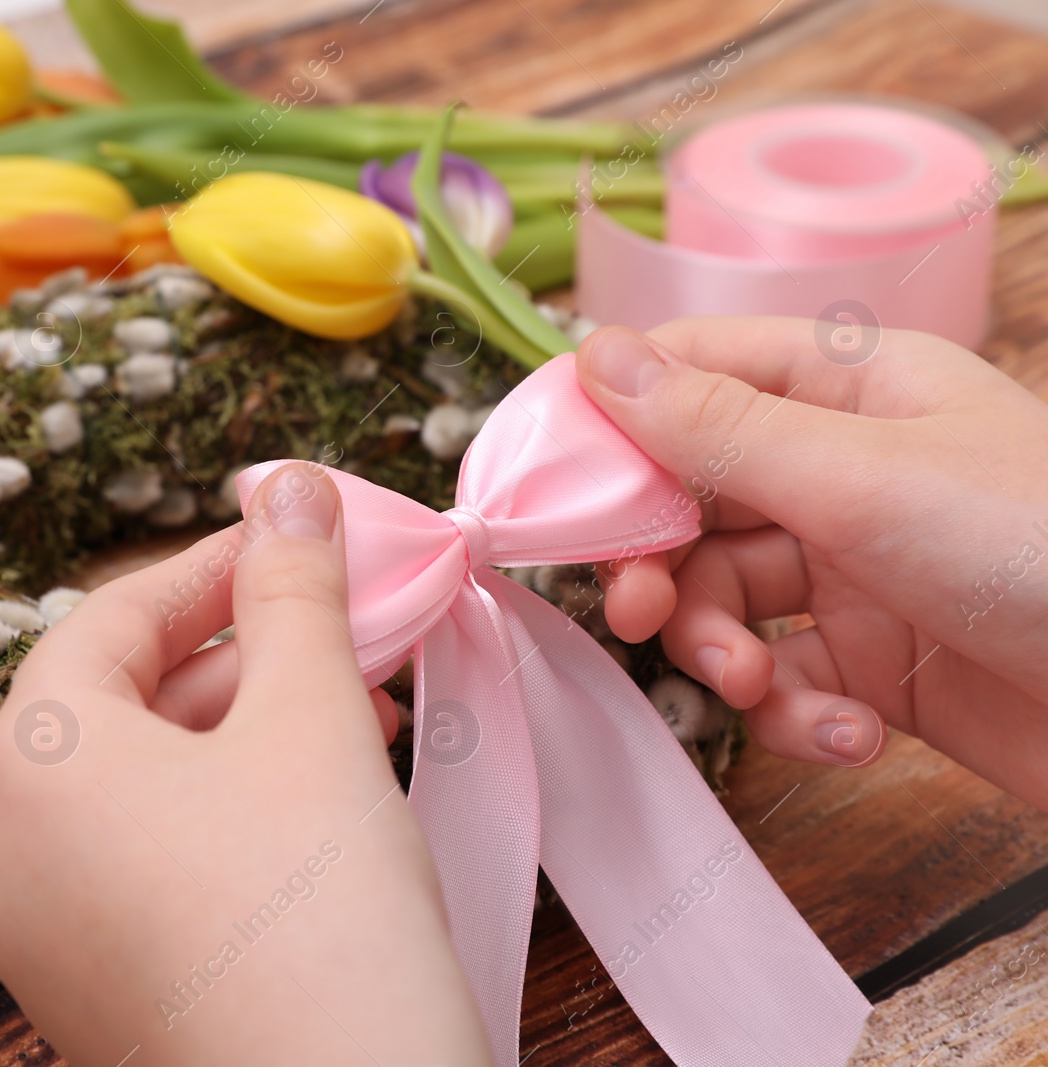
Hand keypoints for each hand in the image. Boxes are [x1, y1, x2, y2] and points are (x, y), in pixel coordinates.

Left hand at [0, 463, 493, 1064]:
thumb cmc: (317, 904)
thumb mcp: (310, 717)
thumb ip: (293, 589)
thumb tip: (292, 486)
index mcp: (25, 764)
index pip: (108, 620)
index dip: (214, 568)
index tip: (295, 539)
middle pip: (120, 707)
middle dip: (245, 660)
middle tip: (347, 638)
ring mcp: (33, 937)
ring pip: (135, 791)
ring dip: (244, 740)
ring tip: (356, 723)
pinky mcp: (85, 996)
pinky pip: (139, 867)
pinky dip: (218, 820)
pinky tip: (313, 812)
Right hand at [575, 319, 1047, 808]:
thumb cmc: (1039, 551)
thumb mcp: (860, 478)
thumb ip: (716, 428)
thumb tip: (592, 357)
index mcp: (854, 387)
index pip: (697, 371)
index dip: (615, 420)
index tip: (548, 480)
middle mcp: (846, 471)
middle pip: (694, 503)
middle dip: (663, 565)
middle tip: (639, 614)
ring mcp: (860, 572)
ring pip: (728, 600)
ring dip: (723, 652)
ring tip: (754, 688)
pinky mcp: (876, 668)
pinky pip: (784, 680)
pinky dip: (792, 715)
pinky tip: (845, 736)